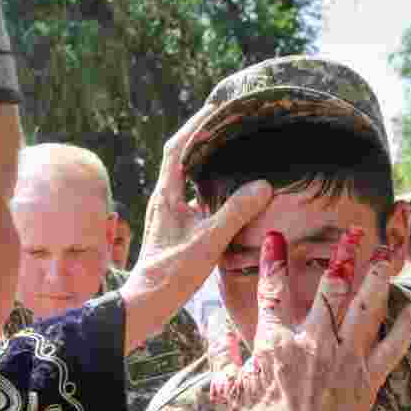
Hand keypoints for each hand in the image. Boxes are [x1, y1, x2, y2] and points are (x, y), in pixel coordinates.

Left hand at [119, 106, 272, 353]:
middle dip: (204, 135)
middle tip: (229, 121)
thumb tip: (262, 184)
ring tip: (232, 146)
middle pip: (183, 156)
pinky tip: (229, 190)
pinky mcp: (175, 227)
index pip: (178, 147)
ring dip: (207, 159)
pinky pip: (194, 195)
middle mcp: (164, 199)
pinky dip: (210, 185)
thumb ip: (235, 212)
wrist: (148, 304)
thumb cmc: (172, 274)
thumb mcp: (209, 242)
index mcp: (166, 195)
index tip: (216, 107)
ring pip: (188, 176)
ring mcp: (169, 213)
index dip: (196, 124)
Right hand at [208, 229, 410, 410]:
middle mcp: (313, 341)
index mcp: (275, 343)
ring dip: (377, 277)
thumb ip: (220, 355)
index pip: (273, 290)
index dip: (272, 260)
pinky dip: (405, 328)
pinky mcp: (367, 379)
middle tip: (353, 231)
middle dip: (343, 254)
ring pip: (366, 307)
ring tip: (388, 254)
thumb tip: (212, 323)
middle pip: (331, 287)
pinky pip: (392, 347)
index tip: (275, 236)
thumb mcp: (225, 393)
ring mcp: (344, 358)